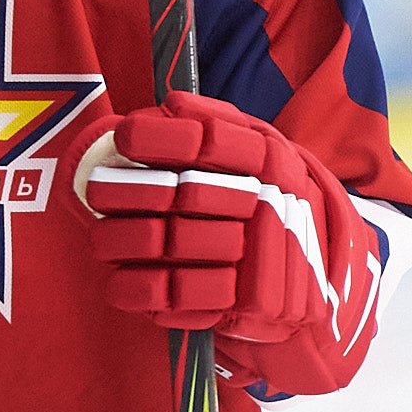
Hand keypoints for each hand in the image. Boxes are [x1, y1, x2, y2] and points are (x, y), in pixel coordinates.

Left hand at [71, 92, 381, 393]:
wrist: (317, 268)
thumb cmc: (262, 194)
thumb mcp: (252, 146)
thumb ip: (211, 122)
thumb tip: (169, 107)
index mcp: (269, 160)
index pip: (212, 140)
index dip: (162, 138)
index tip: (123, 137)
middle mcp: (269, 205)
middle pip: (186, 194)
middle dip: (130, 192)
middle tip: (95, 191)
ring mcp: (260, 257)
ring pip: (177, 245)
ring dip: (126, 242)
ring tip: (102, 241)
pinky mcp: (248, 304)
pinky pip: (184, 299)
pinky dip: (143, 291)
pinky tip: (120, 282)